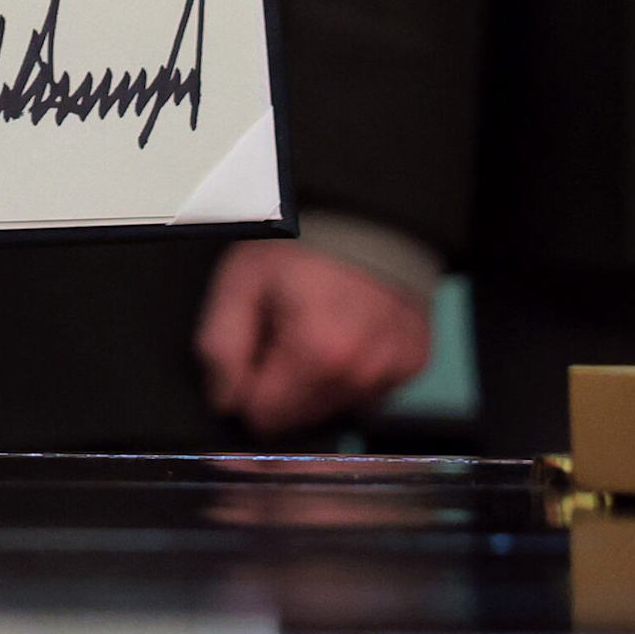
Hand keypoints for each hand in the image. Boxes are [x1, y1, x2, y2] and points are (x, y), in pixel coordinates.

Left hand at [193, 238, 434, 439]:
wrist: (369, 215)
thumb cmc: (304, 244)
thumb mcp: (240, 282)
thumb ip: (221, 348)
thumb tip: (224, 400)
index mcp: (318, 356)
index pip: (264, 418)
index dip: (248, 385)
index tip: (254, 348)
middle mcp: (363, 374)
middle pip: (300, 418)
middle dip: (283, 382)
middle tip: (285, 329)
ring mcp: (394, 372)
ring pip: (335, 408)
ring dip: (318, 379)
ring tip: (316, 325)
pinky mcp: (413, 365)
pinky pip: (369, 391)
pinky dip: (352, 369)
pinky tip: (347, 331)